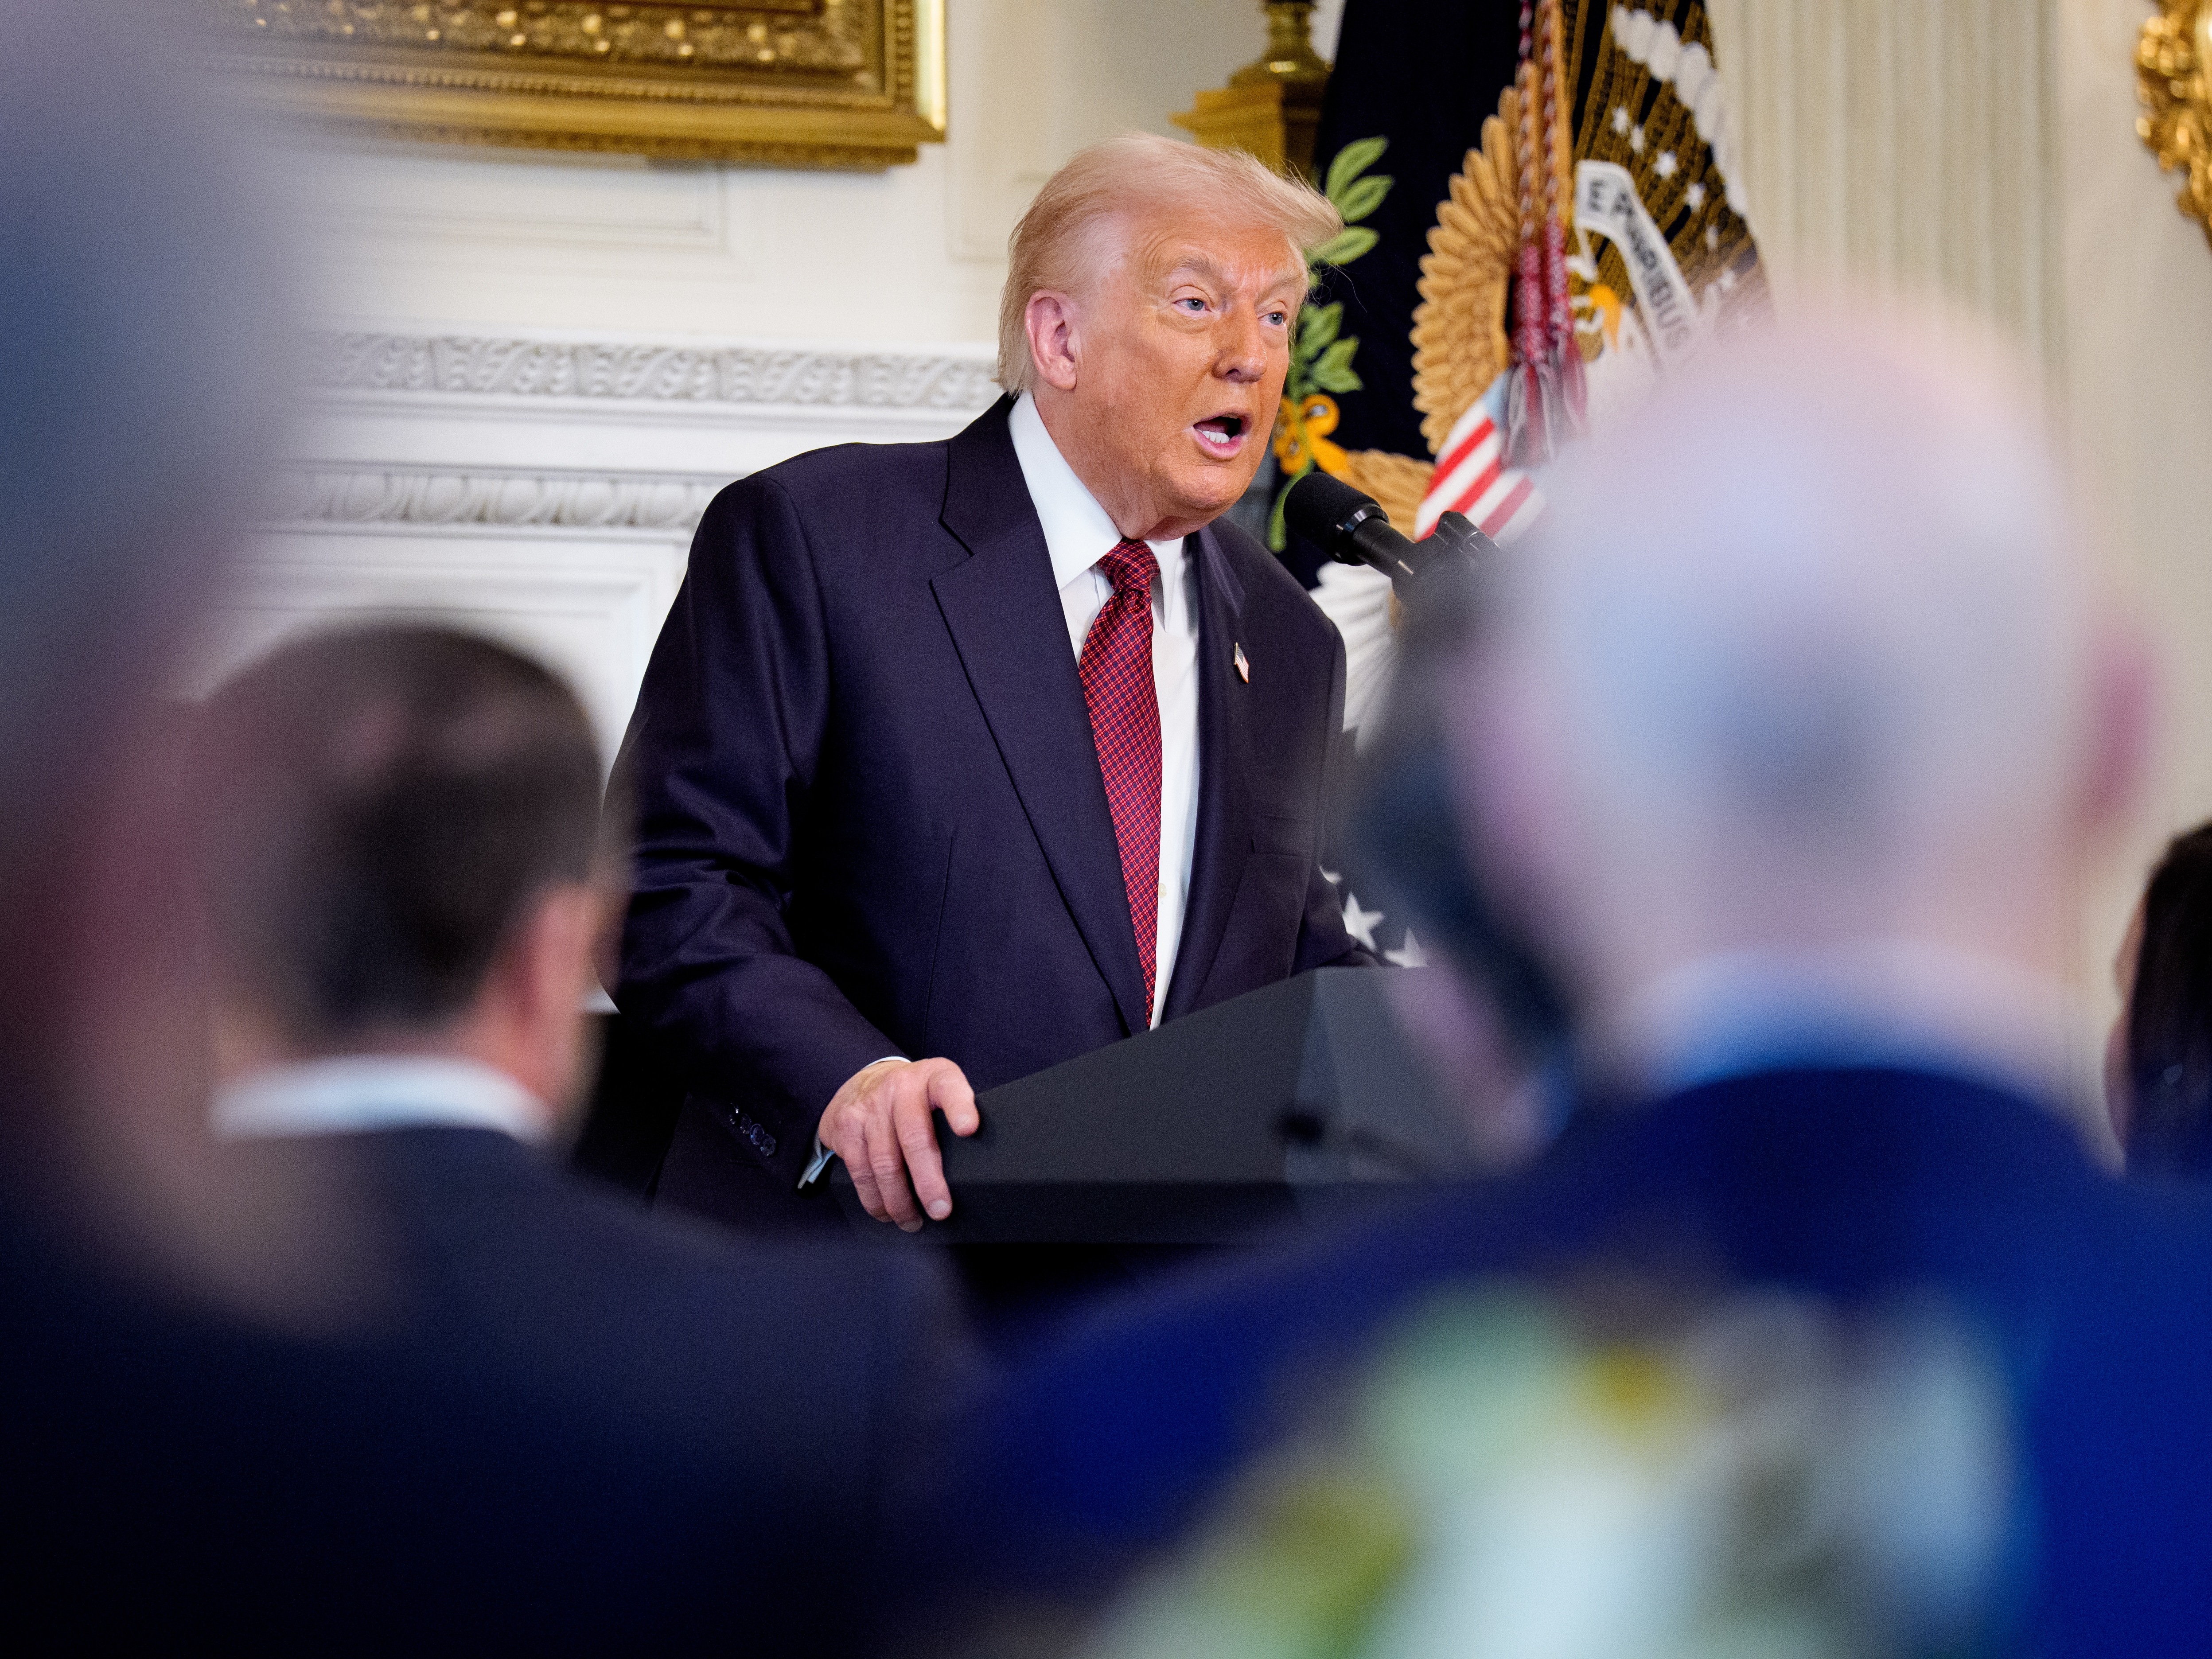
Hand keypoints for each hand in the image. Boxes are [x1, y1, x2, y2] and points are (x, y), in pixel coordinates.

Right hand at [818, 1057, 979, 1231]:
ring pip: (885, 1162)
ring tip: (913, 1221)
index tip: (969, 1129)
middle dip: (928, 1181)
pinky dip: (874, 1199)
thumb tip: (980, 1165)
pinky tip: (886, 1212)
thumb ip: (955, 1115)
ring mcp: (869, 1107)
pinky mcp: (846, 1127)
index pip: (949, 1087)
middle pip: (914, 1137)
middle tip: (941, 1210)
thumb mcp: (938, 1090)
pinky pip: (861, 1171)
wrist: (863, 1081)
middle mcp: (900, 1088)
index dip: (959, 1107)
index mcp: (932, 1077)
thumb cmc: (913, 1097)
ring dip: (900, 1201)